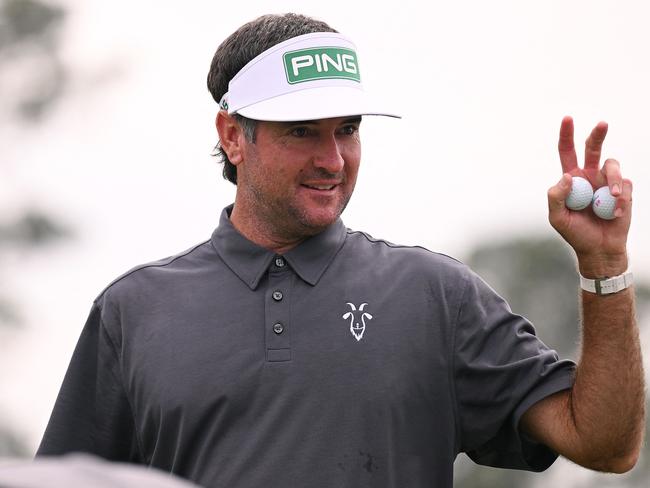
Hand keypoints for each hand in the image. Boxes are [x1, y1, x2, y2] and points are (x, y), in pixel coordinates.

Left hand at [547, 116, 632, 276]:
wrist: (599, 249)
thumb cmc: (575, 233)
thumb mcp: (557, 218)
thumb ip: (556, 196)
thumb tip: (567, 176)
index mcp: (571, 179)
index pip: (567, 152)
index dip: (566, 135)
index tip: (567, 118)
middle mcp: (589, 176)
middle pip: (593, 148)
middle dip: (597, 134)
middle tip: (602, 123)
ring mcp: (607, 182)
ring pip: (612, 165)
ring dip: (612, 180)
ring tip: (613, 197)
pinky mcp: (624, 191)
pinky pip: (625, 184)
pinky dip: (621, 198)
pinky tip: (615, 213)